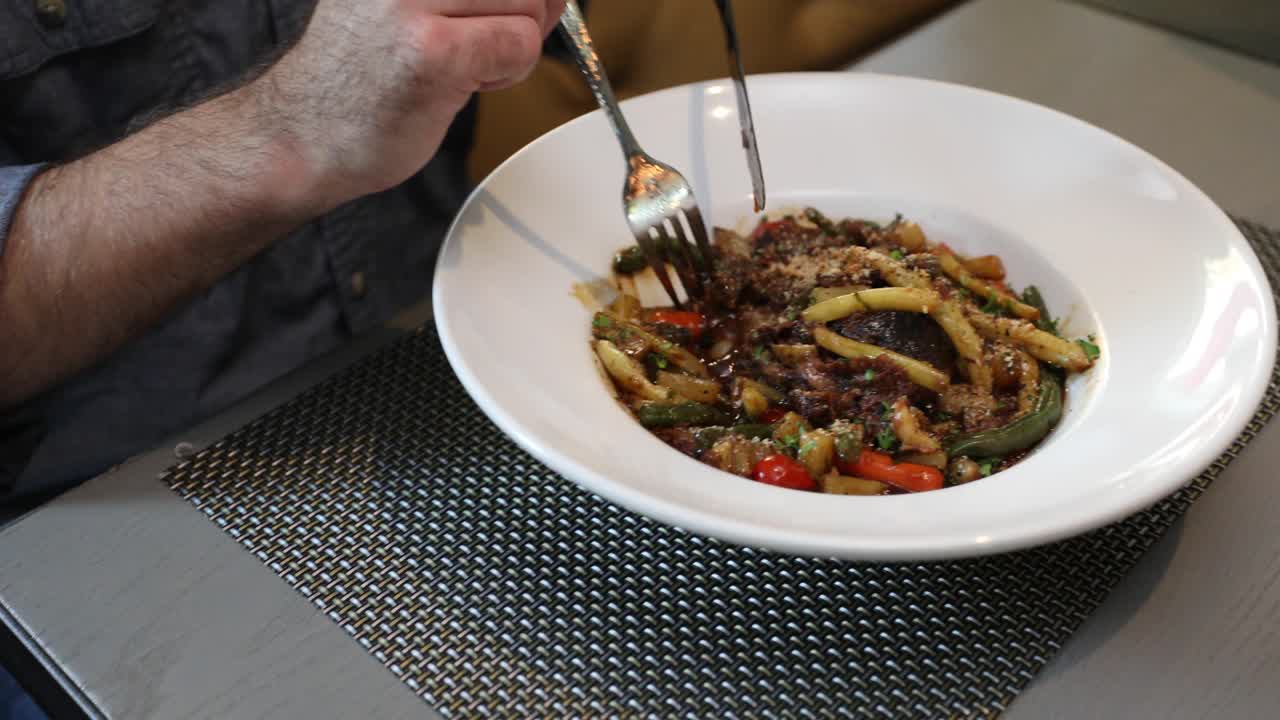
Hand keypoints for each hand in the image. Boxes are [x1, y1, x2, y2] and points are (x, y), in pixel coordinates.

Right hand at [254, 0, 566, 213]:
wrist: (299, 133)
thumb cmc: (357, 77)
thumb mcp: (406, 4)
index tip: (508, 10)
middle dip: (526, 14)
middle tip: (484, 48)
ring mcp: (415, 3)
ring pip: (528, 5)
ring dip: (513, 45)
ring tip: (464, 67)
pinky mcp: (433, 51)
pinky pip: (517, 47)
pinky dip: (507, 72)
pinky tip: (464, 84)